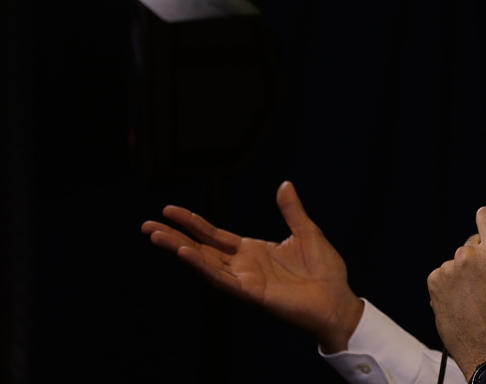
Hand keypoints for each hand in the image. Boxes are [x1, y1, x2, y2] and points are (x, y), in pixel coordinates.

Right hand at [141, 181, 362, 351]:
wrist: (338, 300)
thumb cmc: (325, 271)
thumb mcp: (307, 232)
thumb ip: (291, 210)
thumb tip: (284, 185)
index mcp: (253, 250)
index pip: (214, 234)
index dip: (192, 222)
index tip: (169, 210)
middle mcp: (243, 265)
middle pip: (201, 248)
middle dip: (174, 237)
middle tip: (147, 225)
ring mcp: (245, 280)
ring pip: (205, 263)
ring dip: (180, 250)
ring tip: (157, 236)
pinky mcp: (251, 293)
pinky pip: (222, 279)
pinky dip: (203, 266)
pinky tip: (186, 253)